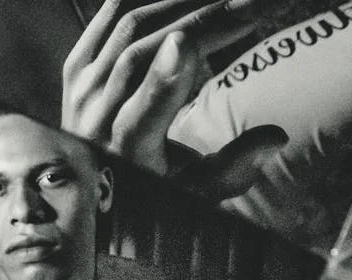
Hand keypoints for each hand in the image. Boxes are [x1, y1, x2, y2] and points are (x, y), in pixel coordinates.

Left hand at [62, 0, 288, 197]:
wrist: (92, 183)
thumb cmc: (152, 185)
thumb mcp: (194, 190)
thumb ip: (234, 168)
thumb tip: (276, 137)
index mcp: (126, 152)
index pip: (142, 111)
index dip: (164, 75)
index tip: (187, 41)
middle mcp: (96, 119)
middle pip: (142, 56)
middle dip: (200, 22)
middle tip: (251, 4)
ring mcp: (82, 91)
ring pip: (127, 30)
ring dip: (178, 3)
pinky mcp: (75, 72)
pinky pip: (106, 22)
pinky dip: (140, 2)